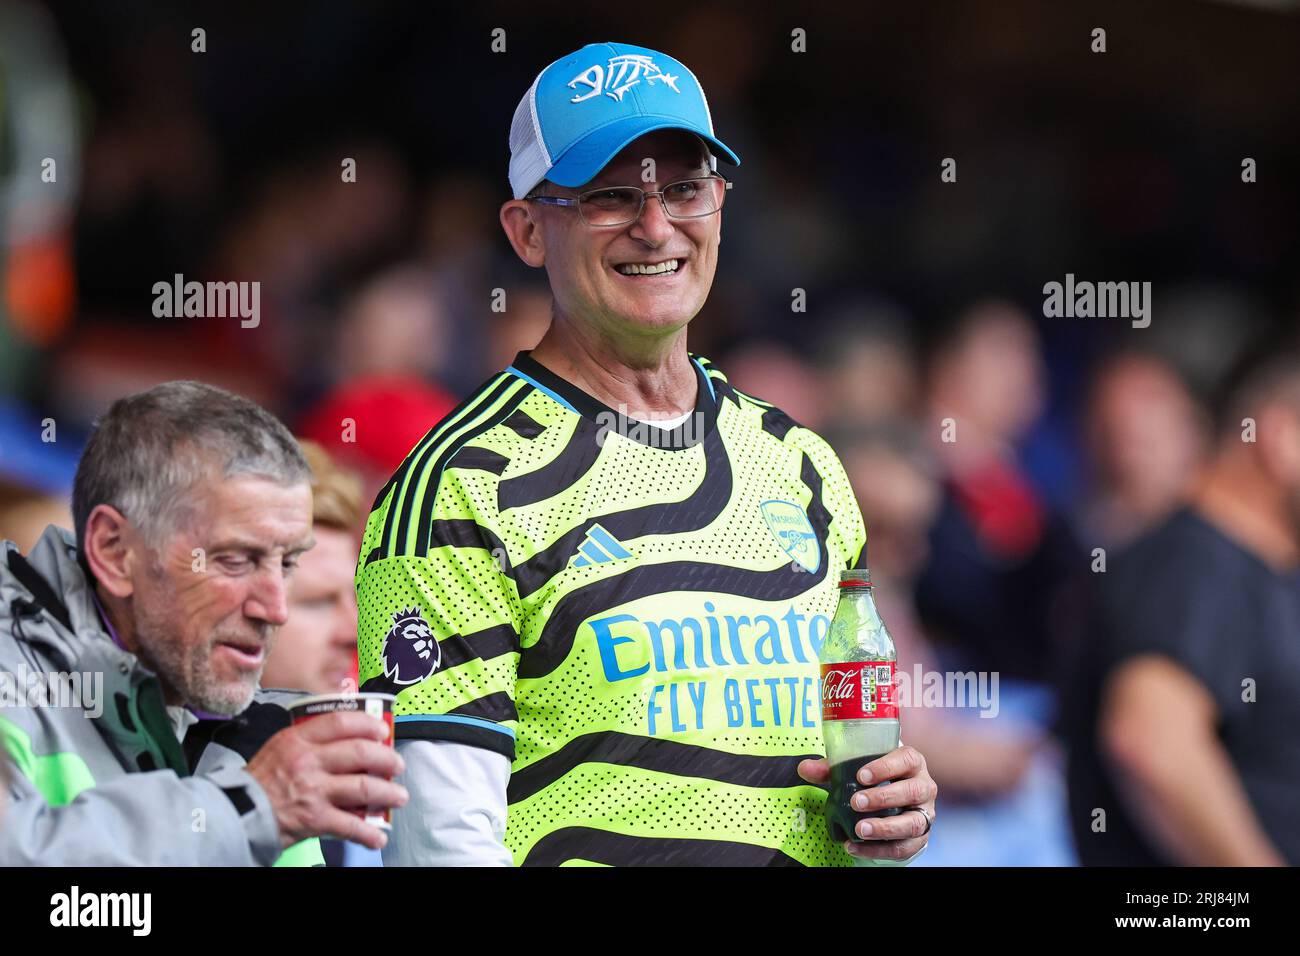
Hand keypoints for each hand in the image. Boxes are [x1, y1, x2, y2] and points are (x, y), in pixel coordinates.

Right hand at [246, 711, 408, 850]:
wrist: (235, 814)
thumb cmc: (258, 782)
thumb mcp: (279, 749)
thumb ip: (309, 742)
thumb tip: (347, 740)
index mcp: (298, 740)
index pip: (341, 722)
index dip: (368, 724)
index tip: (382, 730)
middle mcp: (308, 761)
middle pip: (360, 753)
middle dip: (387, 759)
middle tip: (397, 764)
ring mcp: (313, 790)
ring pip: (363, 787)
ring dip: (388, 793)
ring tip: (398, 797)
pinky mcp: (315, 818)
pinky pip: (350, 825)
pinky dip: (368, 833)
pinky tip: (378, 837)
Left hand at [798, 745, 936, 861]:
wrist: (895, 803)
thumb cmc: (874, 779)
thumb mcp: (855, 769)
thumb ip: (832, 769)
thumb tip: (805, 768)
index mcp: (911, 763)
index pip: (906, 759)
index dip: (886, 767)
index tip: (861, 776)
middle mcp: (923, 786)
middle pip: (912, 791)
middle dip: (883, 798)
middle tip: (856, 802)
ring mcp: (924, 814)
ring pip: (912, 823)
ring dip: (885, 828)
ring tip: (859, 830)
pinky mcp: (920, 837)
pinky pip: (903, 847)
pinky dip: (878, 850)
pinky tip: (856, 847)